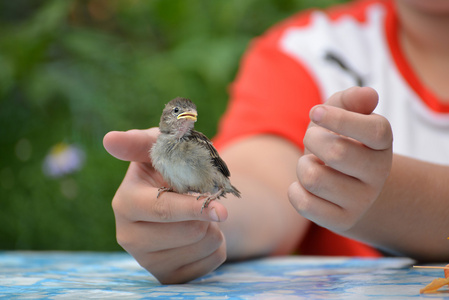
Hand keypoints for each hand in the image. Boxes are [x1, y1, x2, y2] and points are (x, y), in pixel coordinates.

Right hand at [103, 128, 228, 283]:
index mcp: (125, 203)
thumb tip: (110, 139)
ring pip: (204, 245)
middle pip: (189, 232)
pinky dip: (216, 244)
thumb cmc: (169, 168)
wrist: (181, 197)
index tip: (220, 209)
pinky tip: (199, 234)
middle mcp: (129, 236)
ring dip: (214, 226)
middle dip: (207, 213)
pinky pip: (211, 262)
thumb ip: (139, 142)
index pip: (163, 210)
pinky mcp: (167, 276)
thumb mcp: (159, 149)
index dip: (193, 208)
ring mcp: (147, 260)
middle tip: (201, 198)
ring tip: (196, 215)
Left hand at [288, 87, 392, 231]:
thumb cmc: (338, 140)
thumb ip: (351, 99)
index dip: (340, 118)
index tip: (315, 112)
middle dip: (312, 139)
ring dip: (303, 166)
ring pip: (314, 178)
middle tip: (313, 139)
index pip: (375, 130)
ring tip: (312, 165)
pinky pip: (305, 204)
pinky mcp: (342, 221)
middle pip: (337, 153)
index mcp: (382, 143)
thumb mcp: (343, 114)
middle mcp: (378, 174)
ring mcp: (362, 201)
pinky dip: (296, 191)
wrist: (345, 184)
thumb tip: (368, 95)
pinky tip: (305, 187)